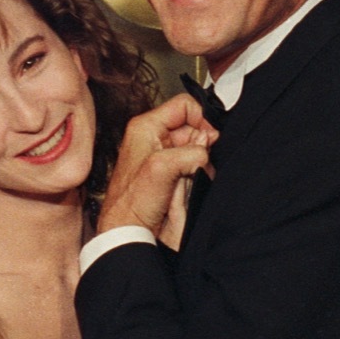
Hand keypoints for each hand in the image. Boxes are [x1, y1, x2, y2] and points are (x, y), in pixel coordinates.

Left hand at [97, 94, 217, 236]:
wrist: (130, 233)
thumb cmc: (131, 203)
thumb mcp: (161, 166)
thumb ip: (189, 151)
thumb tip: (206, 149)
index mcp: (146, 127)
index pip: (184, 106)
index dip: (200, 118)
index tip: (209, 136)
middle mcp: (156, 140)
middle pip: (194, 128)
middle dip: (202, 144)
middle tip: (197, 162)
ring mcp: (166, 158)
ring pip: (199, 149)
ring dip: (202, 162)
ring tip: (190, 178)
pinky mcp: (174, 176)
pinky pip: (197, 167)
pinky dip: (201, 174)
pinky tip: (191, 185)